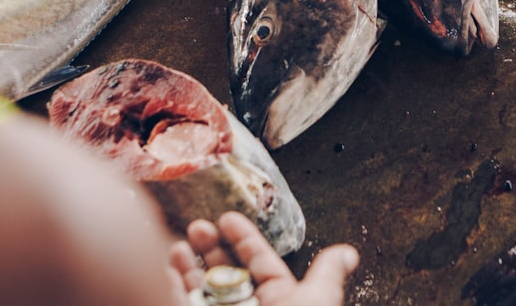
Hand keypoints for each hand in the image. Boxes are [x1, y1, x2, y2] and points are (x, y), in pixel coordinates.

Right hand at [170, 211, 358, 305]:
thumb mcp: (317, 303)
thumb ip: (327, 276)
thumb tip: (349, 253)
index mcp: (280, 302)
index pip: (260, 263)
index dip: (244, 238)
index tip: (227, 218)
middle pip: (228, 272)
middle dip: (211, 247)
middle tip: (198, 226)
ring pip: (202, 289)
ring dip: (188, 265)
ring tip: (179, 244)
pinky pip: (180, 303)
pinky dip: (171, 286)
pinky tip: (166, 269)